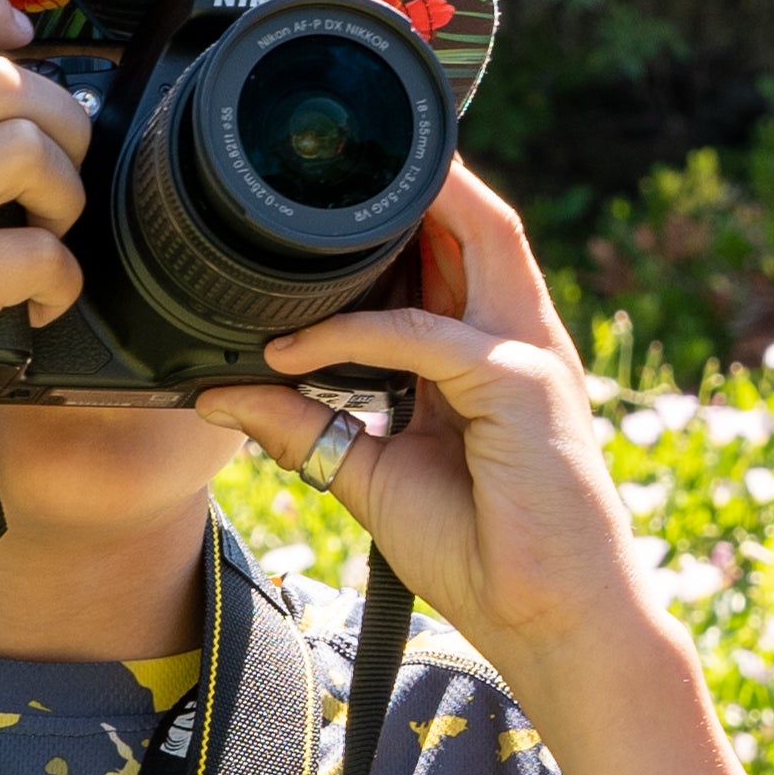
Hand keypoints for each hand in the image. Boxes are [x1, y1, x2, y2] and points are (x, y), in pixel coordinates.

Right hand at [0, 0, 93, 507]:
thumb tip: (26, 116)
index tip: (23, 32)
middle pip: (1, 79)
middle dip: (65, 127)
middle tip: (60, 192)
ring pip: (28, 147)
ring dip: (67, 200)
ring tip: (49, 247)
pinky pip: (39, 248)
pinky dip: (62, 283)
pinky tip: (39, 312)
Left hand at [196, 167, 663, 694]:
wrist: (551, 622)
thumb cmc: (483, 553)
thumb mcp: (371, 474)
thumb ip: (306, 427)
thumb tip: (222, 393)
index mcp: (491, 358)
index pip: (457, 257)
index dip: (407, 218)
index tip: (329, 202)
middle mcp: (519, 342)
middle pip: (480, 224)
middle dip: (422, 178)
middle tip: (339, 153)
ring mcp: (527, 357)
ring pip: (476, 238)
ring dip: (413, 203)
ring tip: (330, 188)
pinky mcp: (521, 385)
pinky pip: (422, 335)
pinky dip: (348, 333)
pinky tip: (289, 349)